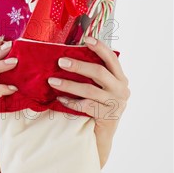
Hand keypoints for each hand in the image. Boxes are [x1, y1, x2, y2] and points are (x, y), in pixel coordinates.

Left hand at [48, 36, 130, 167]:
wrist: (103, 134)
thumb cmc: (98, 106)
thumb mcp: (101, 88)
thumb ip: (93, 74)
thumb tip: (69, 55)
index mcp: (120, 78)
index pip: (112, 58)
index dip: (100, 47)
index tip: (87, 38)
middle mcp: (121, 89)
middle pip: (99, 72)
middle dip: (79, 65)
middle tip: (61, 61)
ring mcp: (116, 103)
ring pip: (89, 89)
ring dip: (69, 84)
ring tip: (52, 80)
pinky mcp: (107, 116)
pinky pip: (85, 105)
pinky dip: (70, 101)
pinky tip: (59, 98)